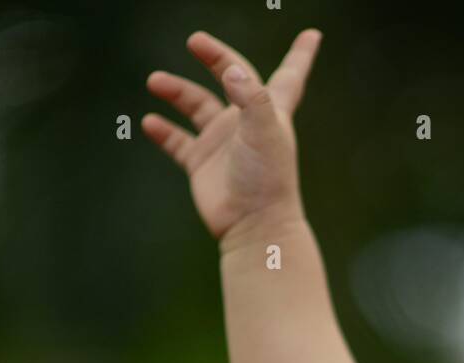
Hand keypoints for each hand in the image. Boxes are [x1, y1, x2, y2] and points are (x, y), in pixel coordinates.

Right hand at [142, 28, 321, 242]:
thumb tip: (232, 69)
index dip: (300, 55)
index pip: (289, 75)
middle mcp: (246, 123)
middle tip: (195, 42)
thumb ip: (251, 96)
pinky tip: (150, 123)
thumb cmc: (266, 180)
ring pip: (196, 106)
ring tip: (155, 81)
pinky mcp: (202, 165)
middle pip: (230, 78)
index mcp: (270, 112)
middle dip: (214, 57)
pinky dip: (163, 131)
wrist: (253, 227)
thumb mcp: (263, 131)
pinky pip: (177, 142)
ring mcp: (222, 144)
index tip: (312, 35)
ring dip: (175, 91)